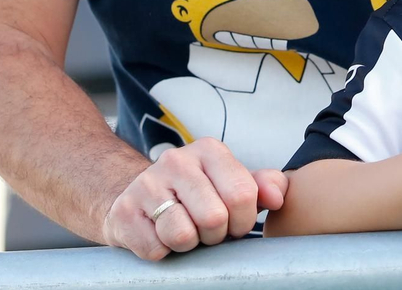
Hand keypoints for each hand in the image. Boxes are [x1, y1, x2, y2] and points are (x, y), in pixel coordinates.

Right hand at [100, 138, 286, 259]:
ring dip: (188, 245)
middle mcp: (176, 160)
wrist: (134, 196)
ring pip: (183, 235)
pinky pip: (155, 248)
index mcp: (209, 150)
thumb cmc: (194, 196)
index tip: (233, 223)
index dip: (242, 221)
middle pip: (214, 218)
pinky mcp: (124, 212)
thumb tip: (277, 197)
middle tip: (205, 230)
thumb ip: (262, 187)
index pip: (242, 194)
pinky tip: (158, 235)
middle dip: (215, 236)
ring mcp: (146, 184)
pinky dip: (162, 251)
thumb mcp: (230, 185)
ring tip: (183, 230)